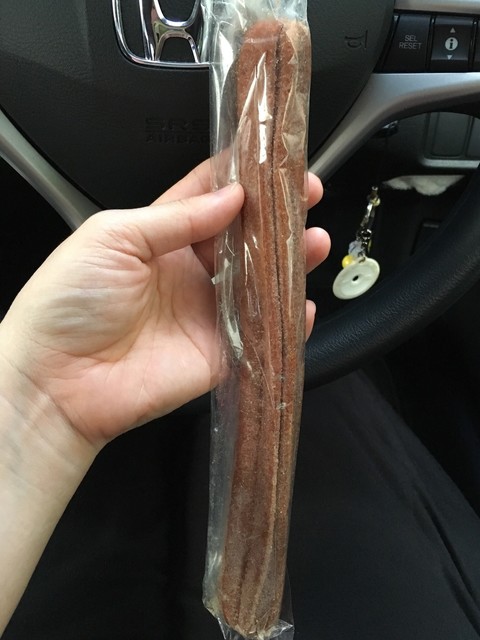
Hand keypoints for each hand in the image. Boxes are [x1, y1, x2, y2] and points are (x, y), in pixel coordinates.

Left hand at [0, 160, 328, 445]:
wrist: (56, 380)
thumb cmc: (67, 302)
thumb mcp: (114, 236)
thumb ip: (176, 217)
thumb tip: (231, 196)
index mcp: (160, 237)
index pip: (210, 199)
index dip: (244, 179)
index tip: (276, 162)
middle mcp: (188, 273)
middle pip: (244, 239)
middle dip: (278, 218)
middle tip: (308, 197)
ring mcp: (205, 313)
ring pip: (260, 283)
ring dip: (290, 263)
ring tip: (313, 241)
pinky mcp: (218, 354)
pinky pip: (262, 335)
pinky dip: (288, 322)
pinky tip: (303, 304)